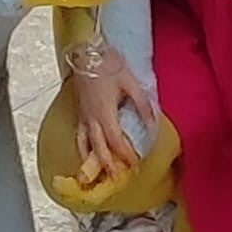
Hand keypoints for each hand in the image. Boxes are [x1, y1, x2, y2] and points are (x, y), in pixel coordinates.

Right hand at [73, 55, 154, 181]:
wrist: (85, 52)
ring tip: (100, 176)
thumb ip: (142, 104)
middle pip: (99, 149)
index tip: (135, 165)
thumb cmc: (108, 64)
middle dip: (110, 166)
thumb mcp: (130, 82)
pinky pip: (79, 137)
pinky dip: (82, 150)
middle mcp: (91, 119)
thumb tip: (153, 124)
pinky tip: (87, 156)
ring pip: (85, 146)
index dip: (126, 156)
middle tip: (120, 179)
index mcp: (105, 113)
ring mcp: (82, 117)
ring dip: (94, 162)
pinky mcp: (78, 113)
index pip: (116, 141)